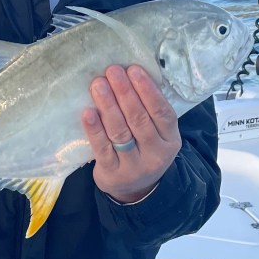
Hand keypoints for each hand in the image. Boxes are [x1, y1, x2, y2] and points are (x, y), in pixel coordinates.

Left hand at [84, 65, 181, 204]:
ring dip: (108, 105)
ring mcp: (133, 166)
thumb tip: (131, 74)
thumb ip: (150, 111)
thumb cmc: (144, 149)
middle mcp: (155, 154)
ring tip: (98, 84)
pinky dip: (95, 129)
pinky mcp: (112, 174)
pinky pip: (102, 148)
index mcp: (170, 140)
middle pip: (139, 119)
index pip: (162, 112)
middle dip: (124, 92)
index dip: (148, 90)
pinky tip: (88, 112)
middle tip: (112, 71)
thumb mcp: (158, 135)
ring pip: (120, 132)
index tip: (134, 69)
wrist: (134, 189)